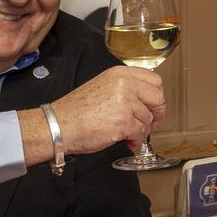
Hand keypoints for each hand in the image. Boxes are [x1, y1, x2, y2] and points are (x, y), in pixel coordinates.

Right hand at [50, 66, 165, 155]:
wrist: (58, 125)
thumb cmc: (76, 111)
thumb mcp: (103, 87)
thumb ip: (125, 88)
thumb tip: (145, 101)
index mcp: (120, 74)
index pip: (154, 80)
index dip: (157, 96)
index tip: (154, 106)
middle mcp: (125, 84)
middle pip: (158, 97)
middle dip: (157, 113)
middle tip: (152, 123)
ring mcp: (125, 102)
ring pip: (148, 118)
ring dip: (142, 130)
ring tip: (130, 135)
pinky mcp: (124, 122)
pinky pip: (140, 133)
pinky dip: (136, 140)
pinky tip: (129, 142)